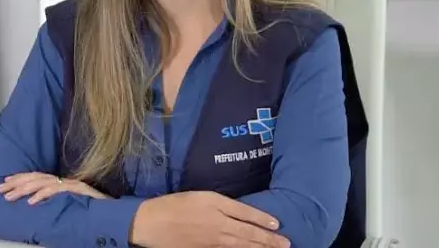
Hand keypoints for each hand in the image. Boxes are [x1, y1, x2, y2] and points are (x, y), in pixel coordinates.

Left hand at [0, 172, 110, 204]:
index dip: (20, 178)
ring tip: (9, 196)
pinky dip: (42, 195)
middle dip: (16, 183)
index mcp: (62, 183)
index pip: (37, 177)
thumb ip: (58, 201)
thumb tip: (40, 204)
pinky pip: (56, 191)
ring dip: (24, 189)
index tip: (5, 182)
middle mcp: (65, 181)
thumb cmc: (95, 209)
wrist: (114, 211)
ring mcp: (70, 184)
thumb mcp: (72, 203)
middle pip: (36, 178)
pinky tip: (31, 202)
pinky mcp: (76, 190)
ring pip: (42, 183)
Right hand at [130, 191, 289, 247]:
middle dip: (269, 238)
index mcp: (214, 203)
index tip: (277, 224)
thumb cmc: (173, 205)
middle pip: (247, 231)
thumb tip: (238, 212)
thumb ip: (219, 203)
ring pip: (242, 245)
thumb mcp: (198, 196)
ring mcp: (212, 239)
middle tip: (286, 243)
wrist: (152, 223)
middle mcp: (217, 222)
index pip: (244, 212)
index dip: (262, 218)